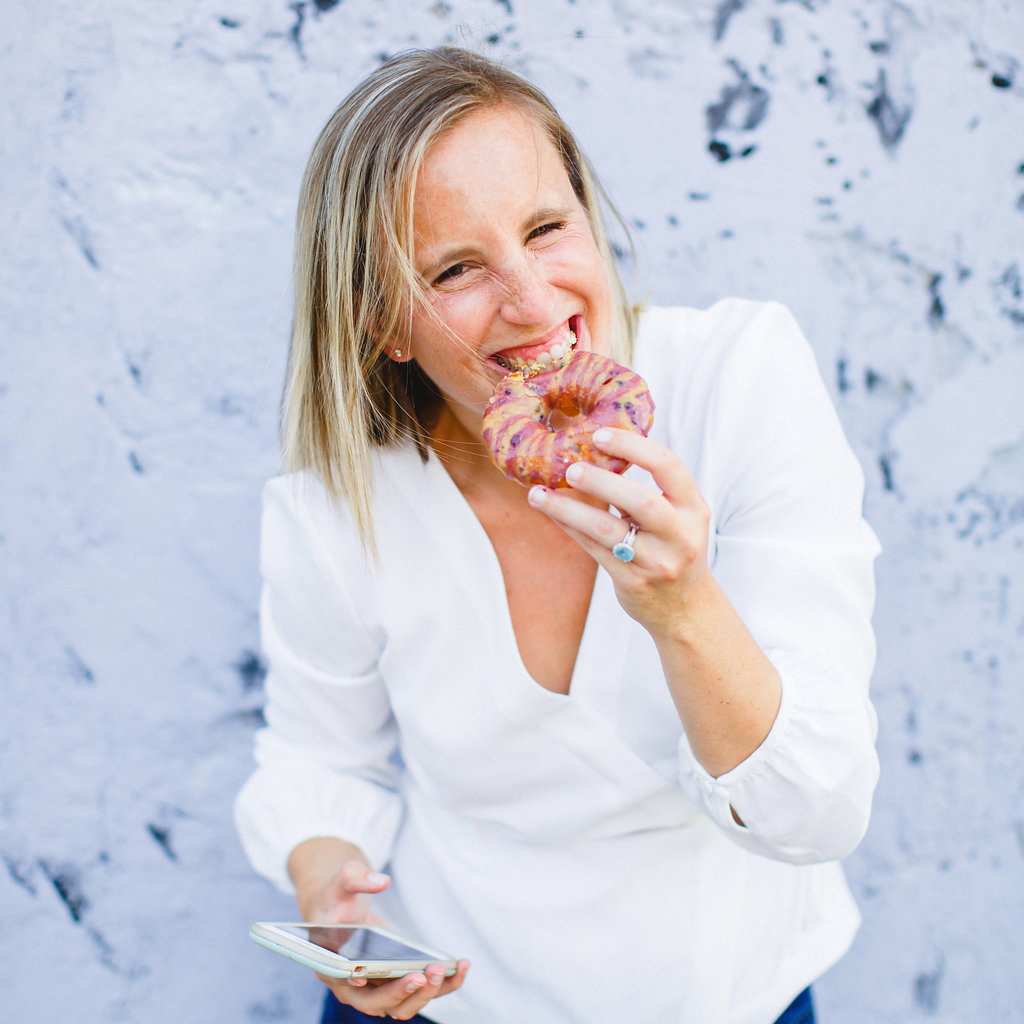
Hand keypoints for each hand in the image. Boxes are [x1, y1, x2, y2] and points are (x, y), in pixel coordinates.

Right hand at [290, 846, 469, 1020]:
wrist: (341, 907)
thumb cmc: (336, 898)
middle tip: (430, 971)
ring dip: (427, 993)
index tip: (389, 978)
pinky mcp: (394, 981)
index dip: (369, 990)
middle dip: (406, 991)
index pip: (349, 988)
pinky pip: (420, 992)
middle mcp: (352, 987)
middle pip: (379, 1004)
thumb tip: (381, 881)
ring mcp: (376, 988)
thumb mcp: (341, 881)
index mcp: (332, 967)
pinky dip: (443, 985)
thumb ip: (355, 877)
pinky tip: (462, 965)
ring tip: (449, 968)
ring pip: (403, 1005)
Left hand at [529, 426, 781, 775]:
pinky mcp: (632, 582)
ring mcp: (656, 562)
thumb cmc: (675, 549)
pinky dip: (569, 527)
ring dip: (569, 509)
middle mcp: (679, 535)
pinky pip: (594, 550)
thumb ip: (652, 489)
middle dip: (601, 480)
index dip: (634, 447)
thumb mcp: (679, 517)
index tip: (600, 436)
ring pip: (607, 530)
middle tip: (569, 467)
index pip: (669, 468)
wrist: (686, 610)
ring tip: (539, 493)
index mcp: (693, 509)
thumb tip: (600, 448)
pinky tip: (550, 511)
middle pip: (640, 500)